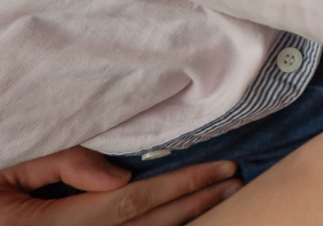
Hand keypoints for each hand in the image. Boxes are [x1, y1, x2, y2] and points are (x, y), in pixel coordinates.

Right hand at [0, 148, 239, 225]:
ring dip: (184, 224)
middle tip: (237, 181)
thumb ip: (63, 166)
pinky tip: (181, 221)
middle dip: (195, 205)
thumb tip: (122, 176)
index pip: (132, 204)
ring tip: (222, 200)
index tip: (223, 169)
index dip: (182, 186)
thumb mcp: (8, 167)